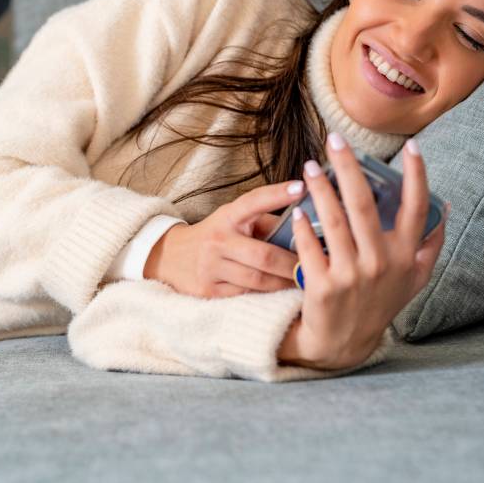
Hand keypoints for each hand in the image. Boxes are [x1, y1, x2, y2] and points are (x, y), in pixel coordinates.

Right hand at [144, 180, 306, 298]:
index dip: (277, 194)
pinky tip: (280, 295)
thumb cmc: (215, 236)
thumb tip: (304, 227)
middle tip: (314, 267)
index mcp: (227, 217)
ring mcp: (211, 267)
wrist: (169, 257)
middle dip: (292, 264)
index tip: (301, 187)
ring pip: (257, 280)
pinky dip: (266, 295)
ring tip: (303, 283)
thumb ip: (264, 222)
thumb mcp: (233, 220)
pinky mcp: (209, 291)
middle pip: (263, 255)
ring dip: (283, 283)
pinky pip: (246, 295)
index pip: (253, 201)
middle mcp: (218, 241)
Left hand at [277, 134, 446, 369]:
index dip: (418, 175)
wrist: (344, 343)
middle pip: (364, 203)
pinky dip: (303, 224)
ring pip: (333, 219)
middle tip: (335, 140)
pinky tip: (297, 207)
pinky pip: (310, 246)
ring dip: (320, 187)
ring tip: (308, 166)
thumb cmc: (379, 302)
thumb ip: (431, 244)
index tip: (412, 146)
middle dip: (348, 166)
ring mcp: (351, 275)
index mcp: (405, 256)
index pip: (417, 208)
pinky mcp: (323, 286)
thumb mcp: (414, 278)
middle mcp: (381, 263)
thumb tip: (447, 207)